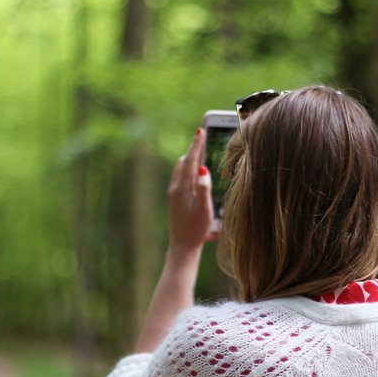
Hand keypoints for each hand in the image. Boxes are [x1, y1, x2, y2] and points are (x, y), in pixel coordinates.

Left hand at [166, 127, 214, 257]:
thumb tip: (203, 169)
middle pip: (184, 162)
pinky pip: (181, 177)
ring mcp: (173, 194)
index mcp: (181, 188)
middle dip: (194, 149)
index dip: (196, 145)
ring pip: (181, 169)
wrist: (182, 246)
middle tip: (202, 137)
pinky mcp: (175, 199)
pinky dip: (188, 169)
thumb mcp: (204, 209)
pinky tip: (196, 173)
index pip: (190, 161)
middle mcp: (175, 188)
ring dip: (190, 159)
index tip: (201, 130)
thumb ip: (204, 188)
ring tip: (200, 151)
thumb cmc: (196, 229)